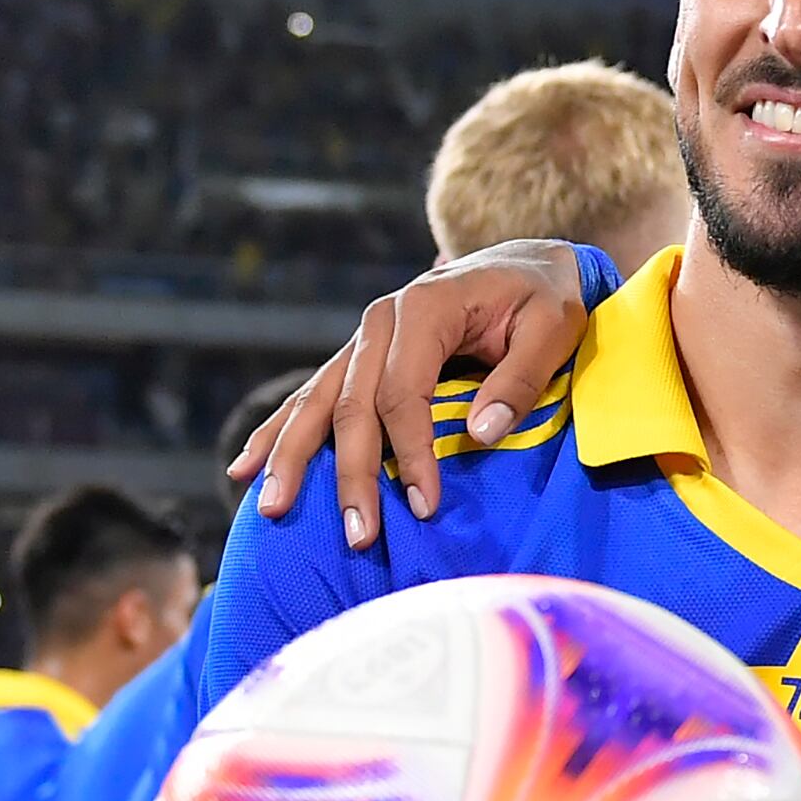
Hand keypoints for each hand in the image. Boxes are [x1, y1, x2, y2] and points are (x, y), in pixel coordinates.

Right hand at [231, 240, 587, 550]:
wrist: (526, 264)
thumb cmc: (545, 299)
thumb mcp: (554, 328)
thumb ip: (521, 380)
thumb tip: (480, 435)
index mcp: (424, 308)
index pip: (403, 393)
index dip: (410, 452)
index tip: (425, 505)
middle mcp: (381, 320)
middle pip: (352, 405)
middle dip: (350, 474)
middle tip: (358, 536)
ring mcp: (363, 338)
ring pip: (316, 401)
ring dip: (292, 457)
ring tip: (271, 508)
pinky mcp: (359, 356)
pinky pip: (312, 396)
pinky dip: (278, 431)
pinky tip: (246, 468)